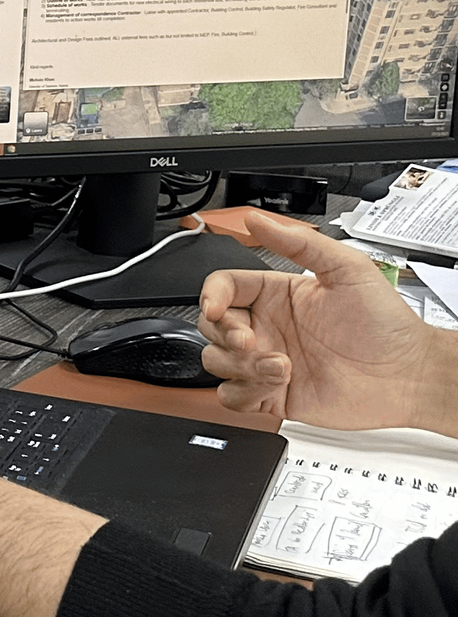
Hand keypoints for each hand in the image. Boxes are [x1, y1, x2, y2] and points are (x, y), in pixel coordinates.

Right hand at [194, 209, 451, 429]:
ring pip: (216, 362)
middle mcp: (267, 328)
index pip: (223, 288)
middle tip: (250, 341)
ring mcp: (266, 362)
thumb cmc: (386, 325)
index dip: (211, 296)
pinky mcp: (272, 395)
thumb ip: (300, 243)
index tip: (216, 307)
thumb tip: (257, 221)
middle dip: (224, 334)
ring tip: (278, 366)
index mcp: (276, 295)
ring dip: (239, 366)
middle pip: (210, 326)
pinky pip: (231, 396)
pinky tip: (274, 384)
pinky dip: (243, 392)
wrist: (407, 376)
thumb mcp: (348, 269)